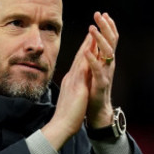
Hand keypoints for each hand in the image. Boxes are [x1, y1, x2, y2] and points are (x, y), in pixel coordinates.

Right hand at [41, 33, 93, 149]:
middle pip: (80, 56)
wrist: (60, 126)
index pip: (79, 61)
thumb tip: (76, 85)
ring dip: (87, 44)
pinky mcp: (76, 87)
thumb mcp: (71, 98)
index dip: (85, 48)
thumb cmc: (66, 116)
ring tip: (93, 31)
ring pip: (81, 59)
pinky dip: (86, 58)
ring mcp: (73, 81)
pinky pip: (82, 69)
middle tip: (93, 27)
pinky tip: (90, 49)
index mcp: (71, 80)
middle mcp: (71, 77)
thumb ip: (73, 89)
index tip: (90, 37)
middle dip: (87, 41)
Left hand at [84, 12, 118, 127]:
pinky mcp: (101, 84)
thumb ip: (94, 57)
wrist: (97, 111)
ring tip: (91, 28)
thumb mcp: (93, 70)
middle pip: (110, 41)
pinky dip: (92, 60)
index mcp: (106, 60)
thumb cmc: (94, 90)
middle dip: (105, 27)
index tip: (103, 13)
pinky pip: (97, 70)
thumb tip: (92, 43)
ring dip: (99, 39)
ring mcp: (106, 73)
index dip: (107, 26)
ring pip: (106, 53)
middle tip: (99, 14)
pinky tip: (87, 51)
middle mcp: (108, 65)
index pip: (109, 39)